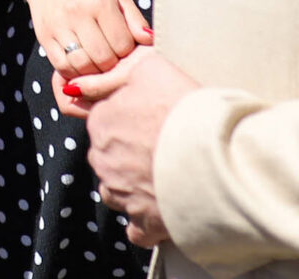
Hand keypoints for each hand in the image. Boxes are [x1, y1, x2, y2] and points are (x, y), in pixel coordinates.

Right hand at [22, 0, 152, 77]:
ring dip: (93, 71)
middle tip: (112, 58)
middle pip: (103, 58)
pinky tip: (80, 62)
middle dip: (112, 65)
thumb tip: (150, 41)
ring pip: (82, 66)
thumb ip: (135, 19)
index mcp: (99, 2)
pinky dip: (74, 71)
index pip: (122, 44)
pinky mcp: (44, 36)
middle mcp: (77, 13)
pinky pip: (62, 66)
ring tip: (97, 62)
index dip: (127, 52)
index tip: (124, 47)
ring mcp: (58, 26)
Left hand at [58, 47, 198, 247]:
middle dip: (129, 155)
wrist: (215, 154)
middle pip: (108, 156)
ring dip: (134, 187)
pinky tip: (162, 212)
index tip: (154, 122)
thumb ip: (115, 76)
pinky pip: (136, 230)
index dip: (131, 120)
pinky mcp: (143, 222)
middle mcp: (103, 158)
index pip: (104, 119)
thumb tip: (83, 85)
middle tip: (164, 149)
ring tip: (165, 179)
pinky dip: (146, 224)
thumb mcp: (149, 68)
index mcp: (101, 121)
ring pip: (117, 191)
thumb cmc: (184, 106)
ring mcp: (120, 193)